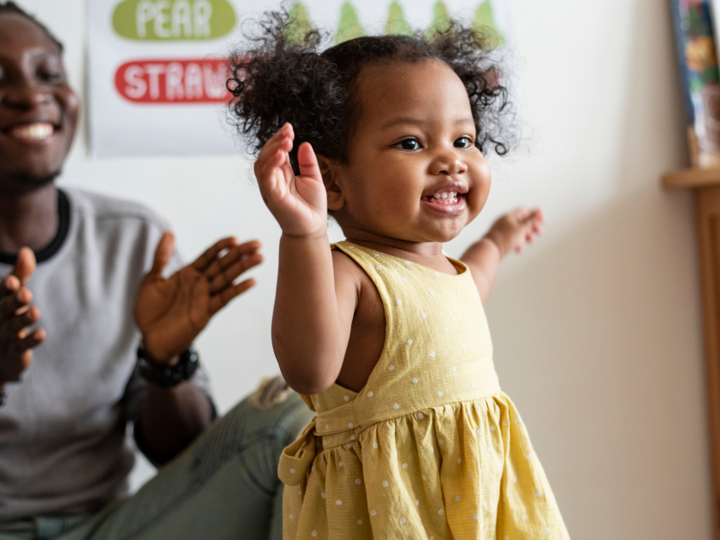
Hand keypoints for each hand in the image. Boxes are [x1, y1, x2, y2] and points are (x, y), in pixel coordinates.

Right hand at [0, 248, 44, 384]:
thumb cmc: (8, 314)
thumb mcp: (14, 293)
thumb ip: (21, 274)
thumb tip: (26, 250)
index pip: (0, 292)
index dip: (6, 288)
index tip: (15, 282)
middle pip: (5, 308)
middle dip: (15, 301)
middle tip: (26, 293)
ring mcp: (3, 335)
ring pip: (13, 327)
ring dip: (24, 319)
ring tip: (36, 312)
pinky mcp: (13, 351)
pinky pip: (21, 346)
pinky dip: (30, 341)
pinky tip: (41, 334)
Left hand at [135, 233, 262, 362]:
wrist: (150, 339)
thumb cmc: (149, 311)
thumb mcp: (152, 280)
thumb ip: (161, 257)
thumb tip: (169, 232)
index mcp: (188, 273)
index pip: (209, 256)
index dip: (221, 247)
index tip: (234, 238)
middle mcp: (200, 283)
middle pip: (223, 264)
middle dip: (240, 253)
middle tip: (257, 244)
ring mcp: (205, 297)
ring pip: (227, 278)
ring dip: (243, 268)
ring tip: (259, 257)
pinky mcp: (207, 312)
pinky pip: (224, 298)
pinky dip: (237, 289)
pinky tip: (251, 281)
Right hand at [254, 123, 327, 236]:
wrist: (313, 228)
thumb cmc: (312, 207)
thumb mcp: (313, 179)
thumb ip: (308, 162)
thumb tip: (304, 144)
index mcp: (281, 174)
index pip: (275, 152)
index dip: (279, 138)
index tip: (289, 127)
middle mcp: (273, 180)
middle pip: (265, 155)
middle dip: (275, 141)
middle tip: (288, 133)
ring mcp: (271, 188)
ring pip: (262, 164)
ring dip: (272, 150)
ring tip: (286, 141)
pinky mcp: (273, 197)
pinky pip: (266, 178)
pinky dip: (271, 165)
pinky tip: (281, 155)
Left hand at [484, 207, 543, 257]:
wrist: (488, 251)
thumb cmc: (504, 239)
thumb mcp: (520, 229)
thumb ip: (530, 220)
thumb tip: (538, 210)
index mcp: (509, 216)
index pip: (525, 211)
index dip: (535, 215)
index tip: (542, 221)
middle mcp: (505, 222)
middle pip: (522, 221)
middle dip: (532, 226)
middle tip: (539, 232)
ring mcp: (502, 231)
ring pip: (518, 231)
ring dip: (526, 235)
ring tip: (531, 241)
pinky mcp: (500, 240)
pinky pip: (512, 239)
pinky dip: (518, 243)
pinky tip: (518, 249)